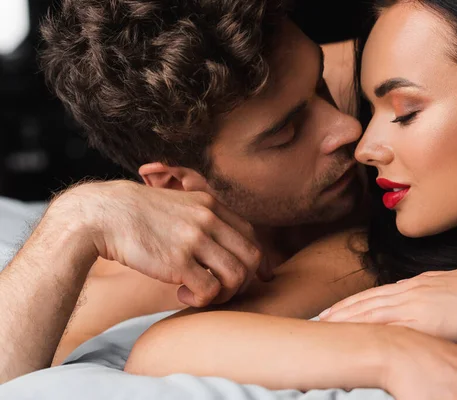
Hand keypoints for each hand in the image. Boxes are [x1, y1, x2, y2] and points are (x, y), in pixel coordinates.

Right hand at [50, 180, 271, 306]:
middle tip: (223, 289)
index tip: (257, 276)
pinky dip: (202, 299)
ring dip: (224, 293)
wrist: (103, 214)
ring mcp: (195, 239)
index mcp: (209, 204)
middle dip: (244, 279)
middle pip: (251, 256)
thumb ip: (201, 218)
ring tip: (202, 293)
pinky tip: (184, 294)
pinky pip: (210, 290)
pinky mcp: (178, 262)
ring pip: (236, 275)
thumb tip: (218, 242)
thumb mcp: (177, 203)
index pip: (250, 233)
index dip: (256, 259)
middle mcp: (208, 219)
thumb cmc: (137, 214)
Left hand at [321, 269, 456, 341]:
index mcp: (418, 283)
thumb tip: (425, 298)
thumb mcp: (455, 287)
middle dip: (341, 310)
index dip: (355, 301)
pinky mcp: (424, 320)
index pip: (377, 293)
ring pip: (370, 311)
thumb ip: (435, 292)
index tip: (338, 307)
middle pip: (366, 301)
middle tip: (319, 318)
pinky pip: (387, 326)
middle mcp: (411, 290)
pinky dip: (366, 330)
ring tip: (324, 325)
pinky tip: (352, 337)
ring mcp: (415, 304)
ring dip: (345, 319)